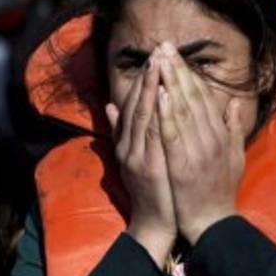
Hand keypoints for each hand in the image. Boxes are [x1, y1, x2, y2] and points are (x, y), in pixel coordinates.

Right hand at [107, 57, 176, 263]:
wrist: (154, 224)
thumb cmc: (152, 190)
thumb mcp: (134, 158)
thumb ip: (123, 132)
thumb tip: (110, 107)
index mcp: (125, 142)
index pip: (132, 104)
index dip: (142, 80)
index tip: (154, 58)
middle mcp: (127, 146)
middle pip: (136, 104)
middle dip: (148, 77)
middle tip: (159, 51)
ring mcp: (136, 156)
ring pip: (143, 115)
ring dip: (151, 88)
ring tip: (161, 65)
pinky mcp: (149, 167)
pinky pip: (154, 135)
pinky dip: (158, 113)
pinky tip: (165, 96)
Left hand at [154, 42, 244, 244]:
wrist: (212, 222)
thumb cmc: (220, 190)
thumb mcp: (235, 156)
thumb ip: (235, 128)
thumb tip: (236, 102)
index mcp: (221, 134)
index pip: (205, 97)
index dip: (190, 73)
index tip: (177, 54)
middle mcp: (212, 138)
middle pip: (194, 97)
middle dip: (178, 70)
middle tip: (164, 46)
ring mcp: (198, 151)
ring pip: (183, 110)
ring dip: (171, 83)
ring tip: (160, 61)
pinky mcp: (184, 164)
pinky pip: (174, 134)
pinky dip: (168, 113)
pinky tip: (160, 95)